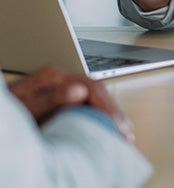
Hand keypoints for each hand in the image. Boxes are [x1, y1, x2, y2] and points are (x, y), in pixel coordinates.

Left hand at [8, 66, 133, 139]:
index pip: (92, 87)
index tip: (116, 124)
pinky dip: (99, 117)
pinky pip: (87, 105)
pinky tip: (106, 127)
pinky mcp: (61, 101)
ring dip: (109, 115)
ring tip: (121, 132)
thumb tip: (79, 90)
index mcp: (54, 77)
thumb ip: (50, 98)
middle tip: (125, 133)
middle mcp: (61, 80)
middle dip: (113, 112)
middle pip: (98, 91)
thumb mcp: (26, 106)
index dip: (107, 107)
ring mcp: (62, 89)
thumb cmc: (5, 115)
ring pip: (95, 98)